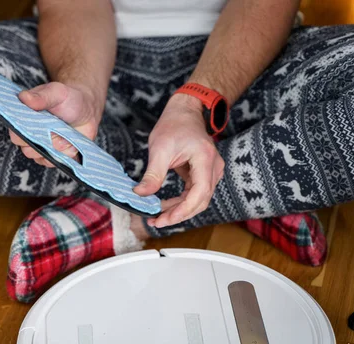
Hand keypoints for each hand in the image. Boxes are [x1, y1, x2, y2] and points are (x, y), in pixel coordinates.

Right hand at [9, 82, 100, 166]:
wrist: (86, 109)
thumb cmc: (68, 98)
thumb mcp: (56, 93)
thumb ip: (41, 96)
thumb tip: (24, 97)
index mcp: (24, 120)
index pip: (15, 135)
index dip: (24, 135)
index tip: (36, 128)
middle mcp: (31, 136)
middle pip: (27, 150)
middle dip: (42, 143)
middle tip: (54, 130)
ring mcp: (43, 147)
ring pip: (41, 158)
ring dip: (55, 148)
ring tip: (65, 134)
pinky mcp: (55, 156)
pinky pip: (55, 162)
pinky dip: (64, 154)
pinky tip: (71, 143)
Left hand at [133, 93, 224, 227]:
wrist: (184, 111)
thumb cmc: (174, 125)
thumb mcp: (159, 149)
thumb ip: (153, 174)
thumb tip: (140, 194)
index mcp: (205, 159)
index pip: (199, 193)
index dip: (183, 210)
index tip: (164, 219)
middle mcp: (213, 167)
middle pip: (200, 201)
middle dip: (178, 214)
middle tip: (156, 222)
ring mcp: (211, 171)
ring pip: (198, 200)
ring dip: (179, 210)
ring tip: (157, 217)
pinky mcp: (204, 174)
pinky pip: (194, 193)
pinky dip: (180, 202)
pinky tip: (165, 206)